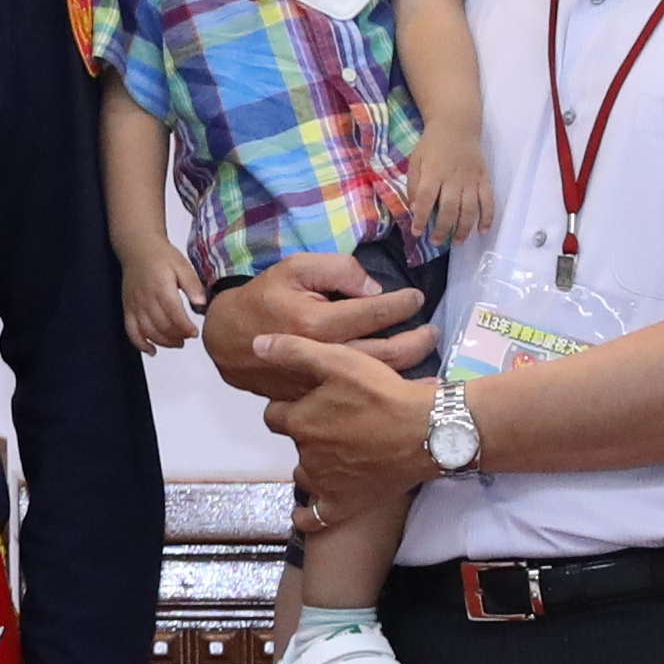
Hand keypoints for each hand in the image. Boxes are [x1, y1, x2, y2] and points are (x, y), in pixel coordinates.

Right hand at [118, 253, 199, 358]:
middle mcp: (146, 297)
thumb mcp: (183, 266)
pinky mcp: (128, 308)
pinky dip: (140, 344)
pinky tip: (152, 350)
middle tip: (188, 336)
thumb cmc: (161, 256)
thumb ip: (193, 285)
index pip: (173, 313)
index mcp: (161, 286)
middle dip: (177, 336)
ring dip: (163, 342)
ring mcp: (135, 305)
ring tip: (177, 342)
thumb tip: (202, 303)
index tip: (194, 332)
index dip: (185, 327)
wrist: (138, 247)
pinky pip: (131, 331)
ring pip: (147, 331)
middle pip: (161, 325)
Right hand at [200, 253, 433, 396]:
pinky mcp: (321, 396)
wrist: (229, 340)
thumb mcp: (294, 268)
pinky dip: (390, 389)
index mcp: (318, 323)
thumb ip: (337, 270)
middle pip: (388, 352)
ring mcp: (323, 381)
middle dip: (419, 340)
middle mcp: (325, 356)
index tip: (416, 298)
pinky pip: (362, 393)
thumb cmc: (264, 298)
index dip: (403, 303)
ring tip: (427, 354)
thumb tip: (374, 288)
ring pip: (379, 378)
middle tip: (434, 330)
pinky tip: (409, 384)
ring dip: (413, 368)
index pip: (376, 311)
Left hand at [263, 323, 445, 531]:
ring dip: (313, 465)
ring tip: (339, 453)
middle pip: (295, 443)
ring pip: (305, 474)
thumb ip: (295, 352)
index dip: (290, 407)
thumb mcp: (339, 360)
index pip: (275, 416)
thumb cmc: (385, 394)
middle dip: (307, 433)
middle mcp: (306, 455)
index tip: (312, 402)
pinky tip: (306, 513)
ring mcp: (324, 483)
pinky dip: (307, 516)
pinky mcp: (345, 504)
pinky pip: (315, 517)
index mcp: (299, 422)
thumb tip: (256, 344)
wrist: (427, 431)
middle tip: (337, 423)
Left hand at [409, 135, 498, 250]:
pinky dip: (487, 217)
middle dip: (442, 229)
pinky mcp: (484, 180)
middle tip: (436, 241)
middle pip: (449, 209)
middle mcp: (453, 179)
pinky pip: (488, 201)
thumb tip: (415, 208)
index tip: (417, 232)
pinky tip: (483, 230)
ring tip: (457, 241)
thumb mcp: (415, 160)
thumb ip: (413, 184)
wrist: (456, 127)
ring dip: (464, 228)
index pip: (426, 200)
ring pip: (469, 209)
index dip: (421, 218)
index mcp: (433, 174)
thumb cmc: (432, 145)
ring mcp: (471, 180)